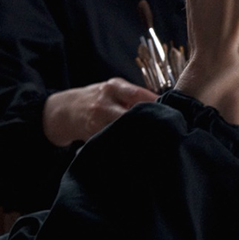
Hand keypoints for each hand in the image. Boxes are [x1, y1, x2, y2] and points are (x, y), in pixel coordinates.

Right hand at [41, 78, 158, 145]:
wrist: (64, 111)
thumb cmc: (98, 99)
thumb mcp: (114, 90)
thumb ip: (134, 97)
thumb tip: (164, 106)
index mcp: (114, 86)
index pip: (139, 95)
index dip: (157, 105)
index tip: (173, 114)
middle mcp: (105, 102)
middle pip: (131, 115)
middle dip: (149, 124)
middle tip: (168, 133)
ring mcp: (97, 120)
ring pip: (122, 131)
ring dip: (139, 138)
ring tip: (157, 145)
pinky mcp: (92, 136)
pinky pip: (112, 142)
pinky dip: (125, 147)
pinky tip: (137, 152)